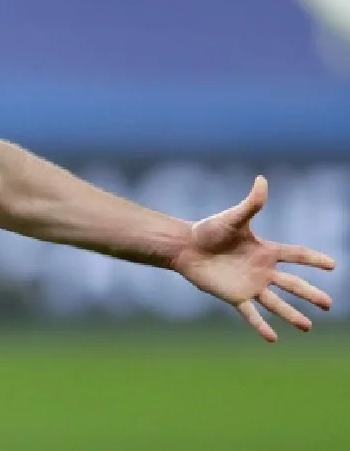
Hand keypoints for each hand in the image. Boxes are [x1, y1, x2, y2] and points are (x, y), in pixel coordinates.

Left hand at [172, 176, 336, 341]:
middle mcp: (262, 270)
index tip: (333, 264)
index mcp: (265, 251)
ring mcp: (250, 285)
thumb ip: (251, 203)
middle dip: (311, 294)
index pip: (296, 255)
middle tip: (329, 305)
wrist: (185, 246)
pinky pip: (251, 314)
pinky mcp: (234, 296)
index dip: (314, 259)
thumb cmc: (208, 230)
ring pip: (276, 303)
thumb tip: (262, 179)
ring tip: (308, 327)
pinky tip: (273, 339)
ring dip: (292, 315)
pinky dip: (261, 326)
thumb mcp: (232, 217)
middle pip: (293, 285)